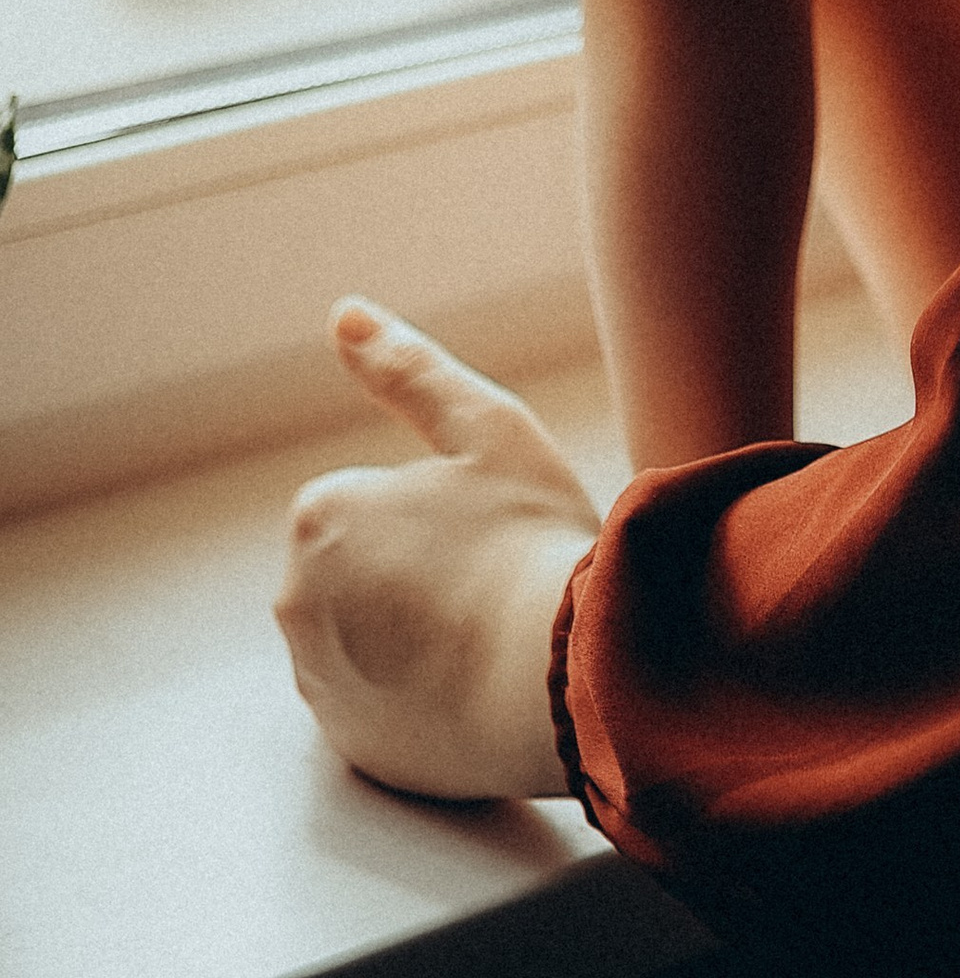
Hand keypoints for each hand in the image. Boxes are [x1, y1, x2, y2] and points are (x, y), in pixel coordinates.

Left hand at [274, 301, 596, 800]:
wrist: (563, 679)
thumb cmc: (529, 541)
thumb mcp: (487, 427)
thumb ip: (408, 368)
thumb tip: (343, 312)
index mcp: (320, 518)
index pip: (374, 499)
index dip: (440, 508)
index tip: (486, 528)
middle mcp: (297, 602)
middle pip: (365, 566)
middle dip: (415, 568)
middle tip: (492, 578)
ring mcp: (319, 682)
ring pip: (370, 632)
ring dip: (414, 629)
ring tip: (489, 635)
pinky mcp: (350, 746)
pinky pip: (379, 702)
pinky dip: (416, 693)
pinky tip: (474, 686)